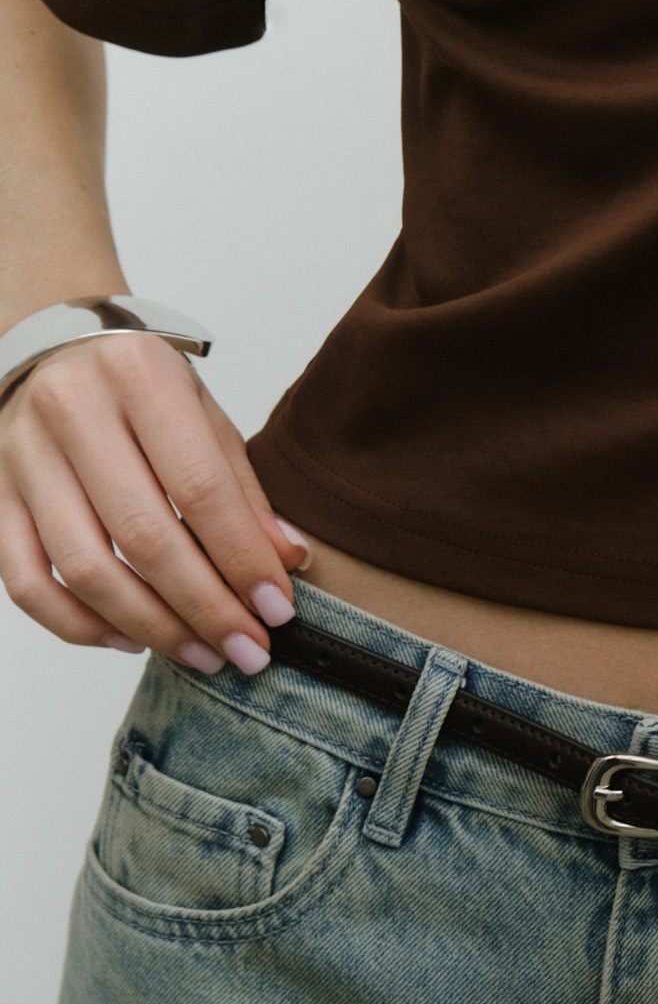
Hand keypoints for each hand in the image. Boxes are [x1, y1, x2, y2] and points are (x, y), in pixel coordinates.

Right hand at [0, 330, 310, 674]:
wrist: (52, 349)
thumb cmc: (139, 389)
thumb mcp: (203, 415)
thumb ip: (242, 490)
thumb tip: (285, 562)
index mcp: (138, 376)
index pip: (199, 489)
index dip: (242, 561)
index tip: (276, 611)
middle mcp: (71, 409)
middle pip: (143, 538)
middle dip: (205, 610)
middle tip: (248, 650)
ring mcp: (24, 455)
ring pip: (85, 570)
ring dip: (152, 628)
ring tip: (202, 654)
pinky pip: (27, 582)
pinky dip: (79, 626)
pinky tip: (129, 641)